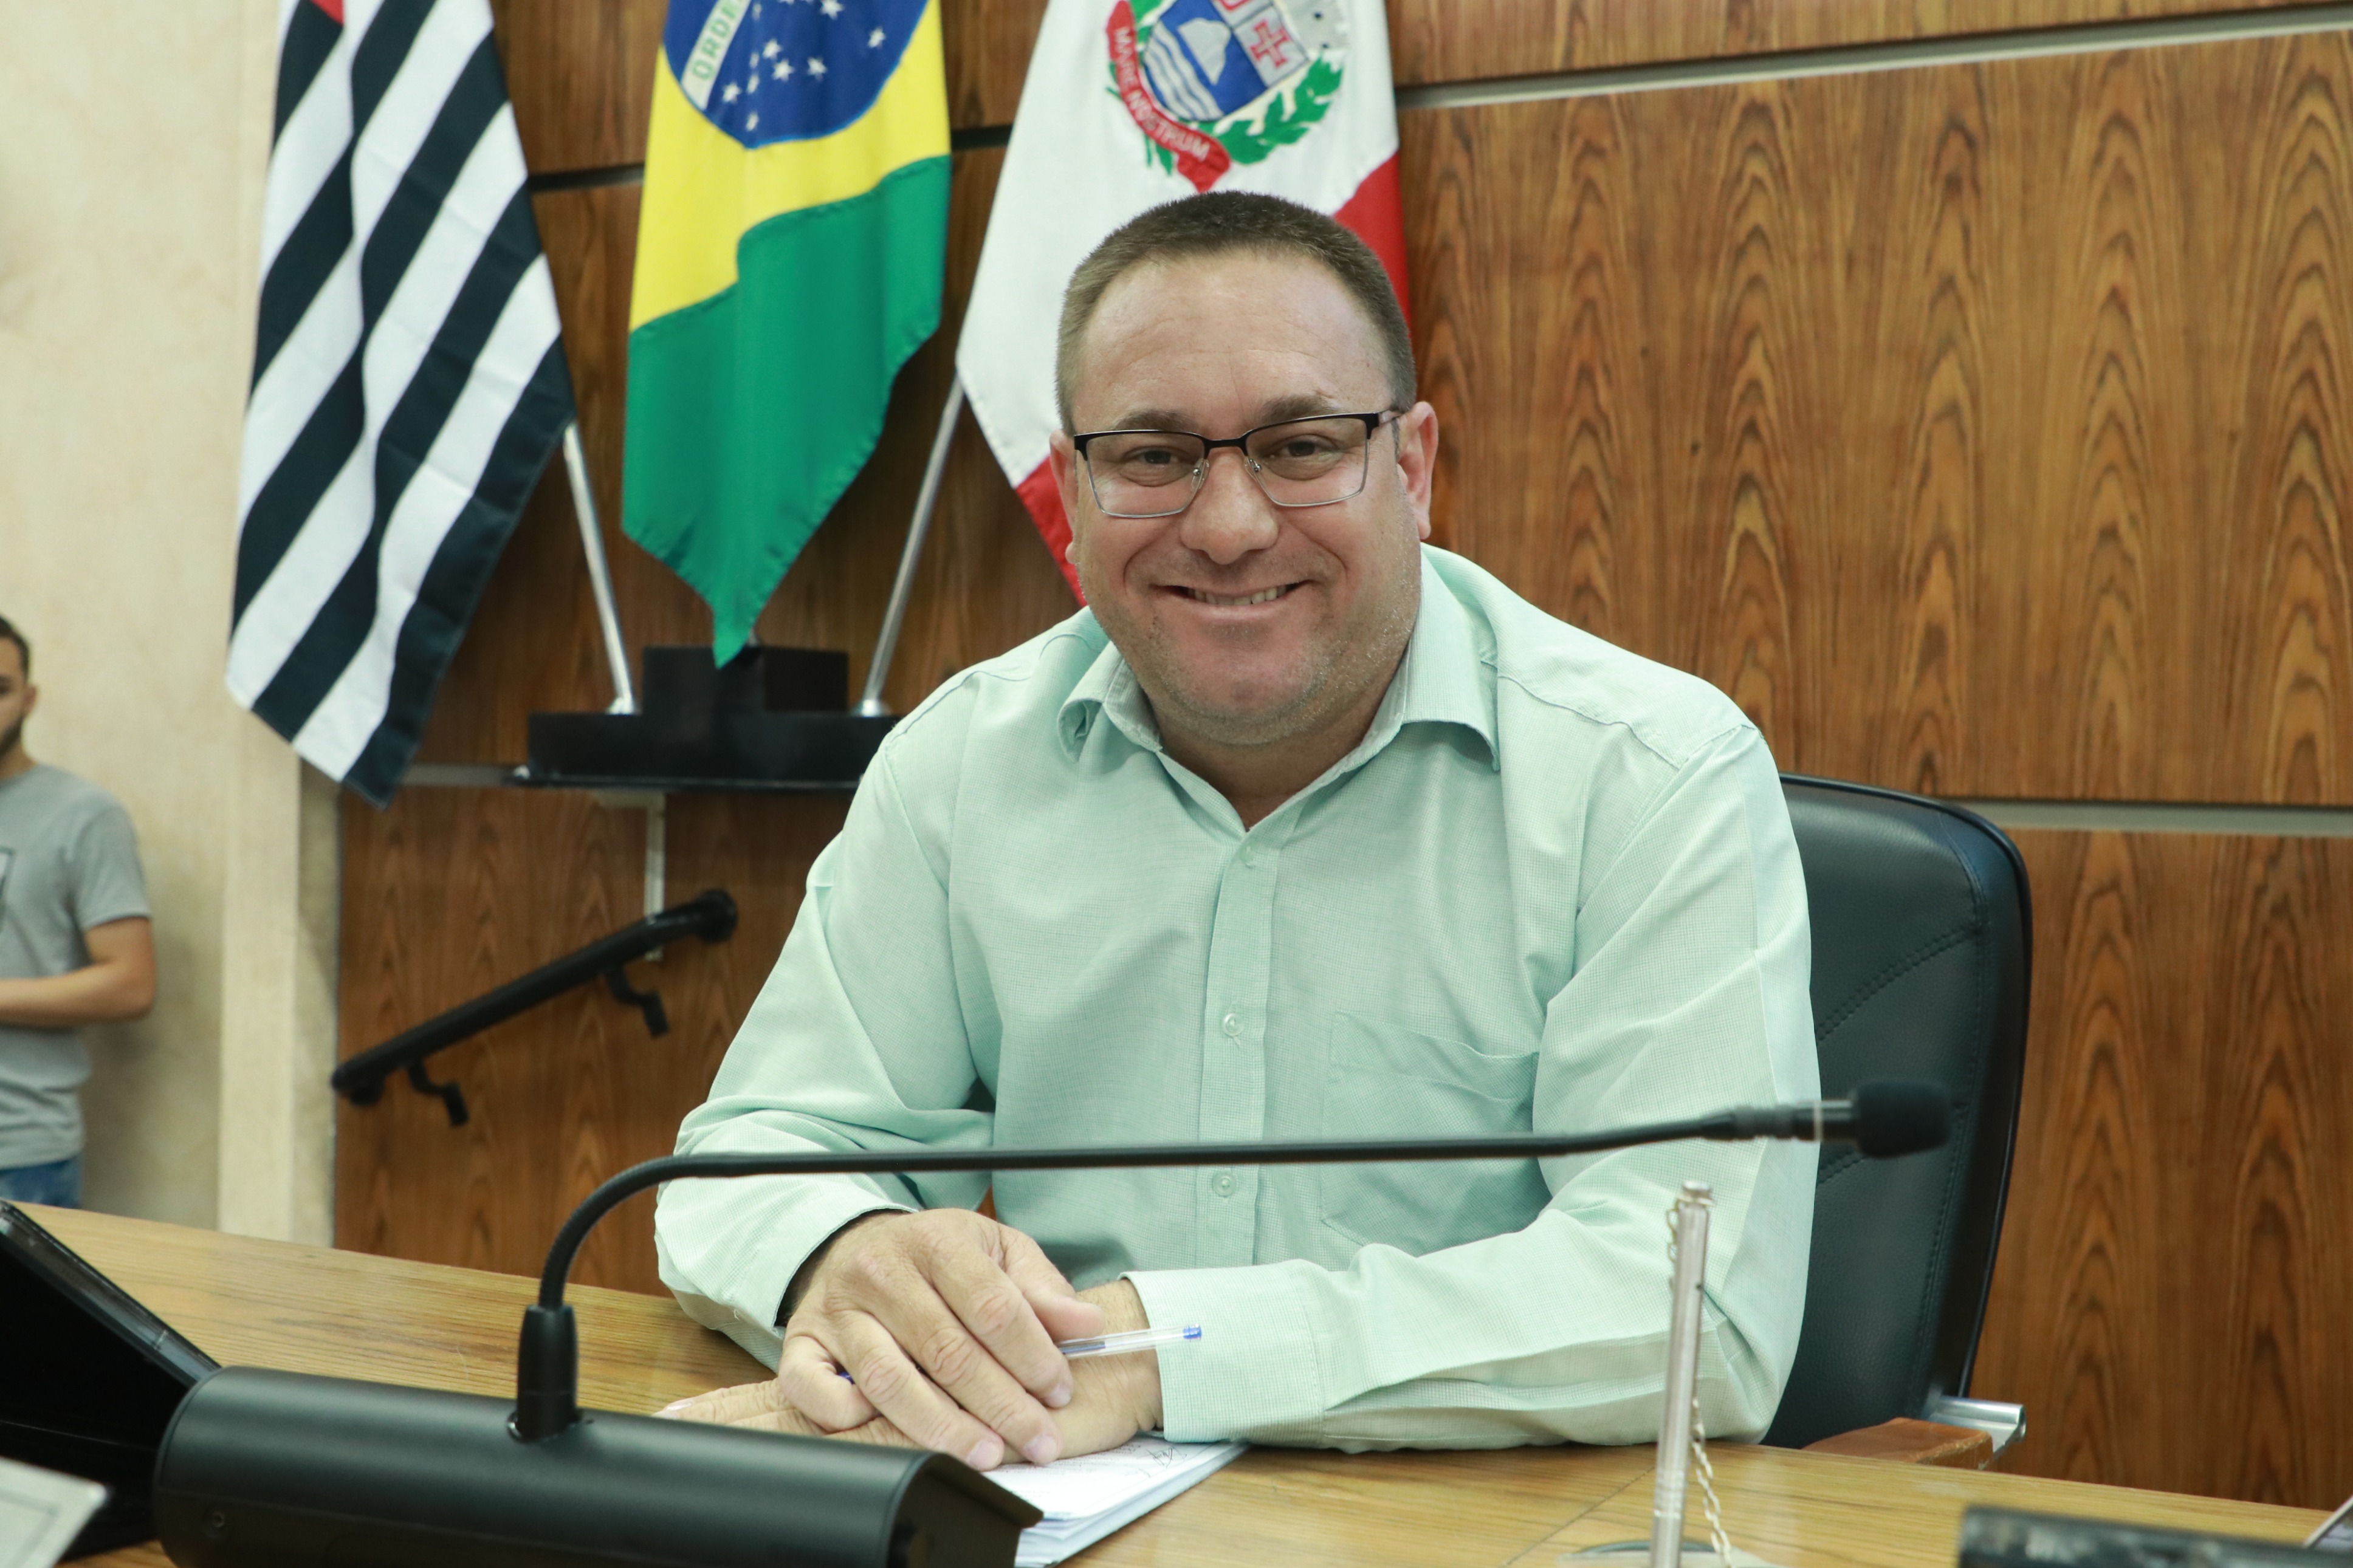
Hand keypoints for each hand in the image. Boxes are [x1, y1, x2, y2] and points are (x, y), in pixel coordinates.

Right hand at [662, 1280, 1162, 1465]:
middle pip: (947, 1351)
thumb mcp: (997, 1252)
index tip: (1059, 1390)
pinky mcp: (801, 1344)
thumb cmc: (938, 1256)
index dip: (1032, 1354)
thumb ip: (1041, 1289)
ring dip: (942, 1427)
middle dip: (1001, 1404)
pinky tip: (892, 1434)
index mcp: (936, 1241)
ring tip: (987, 1454)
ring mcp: (838, 1310)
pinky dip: (849, 1418)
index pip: (991, 1305)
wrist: (860, 1245)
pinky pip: (814, 1390)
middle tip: (1039, 1440)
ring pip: (889, 1380)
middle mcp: (881, 1272)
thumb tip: (1088, 1324)